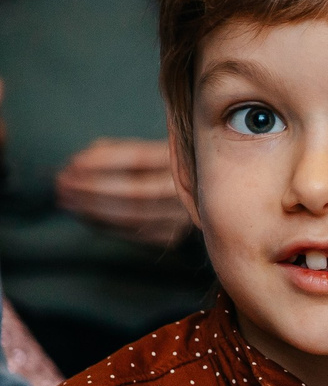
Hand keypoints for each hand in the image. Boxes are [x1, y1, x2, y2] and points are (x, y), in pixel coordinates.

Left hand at [54, 137, 193, 246]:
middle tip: (62, 184)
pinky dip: (106, 225)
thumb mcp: (144, 149)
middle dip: (93, 188)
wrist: (206, 198)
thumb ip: (113, 152)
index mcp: (182, 159)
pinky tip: (86, 217)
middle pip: (136, 191)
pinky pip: (134, 233)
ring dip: (94, 208)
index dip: (103, 161)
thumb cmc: (162, 168)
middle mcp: (188, 189)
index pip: (139, 158)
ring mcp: (183, 216)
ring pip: (134, 215)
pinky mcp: (173, 236)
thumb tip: (77, 164)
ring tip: (67, 201)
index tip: (72, 163)